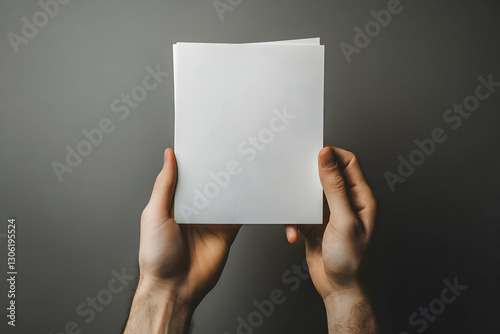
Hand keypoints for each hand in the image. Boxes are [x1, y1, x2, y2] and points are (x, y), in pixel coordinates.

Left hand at [124, 148, 240, 333]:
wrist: (175, 288)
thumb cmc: (156, 255)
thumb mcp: (155, 214)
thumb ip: (165, 186)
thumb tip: (169, 156)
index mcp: (174, 202)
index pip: (188, 175)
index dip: (195, 160)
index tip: (206, 142)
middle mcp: (194, 208)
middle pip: (209, 183)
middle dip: (217, 168)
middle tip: (229, 149)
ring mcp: (211, 219)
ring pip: (225, 195)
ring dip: (232, 183)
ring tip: (242, 163)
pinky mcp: (226, 231)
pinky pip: (238, 213)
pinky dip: (245, 202)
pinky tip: (250, 190)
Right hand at [284, 146, 377, 332]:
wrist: (339, 289)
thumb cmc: (351, 259)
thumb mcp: (343, 220)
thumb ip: (334, 188)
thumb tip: (327, 157)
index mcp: (360, 198)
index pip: (348, 163)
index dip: (332, 154)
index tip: (314, 153)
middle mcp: (345, 202)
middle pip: (326, 175)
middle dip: (309, 176)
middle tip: (295, 176)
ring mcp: (329, 213)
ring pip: (309, 194)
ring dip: (297, 202)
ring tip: (293, 212)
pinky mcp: (314, 224)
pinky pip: (299, 213)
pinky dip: (293, 222)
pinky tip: (295, 236)